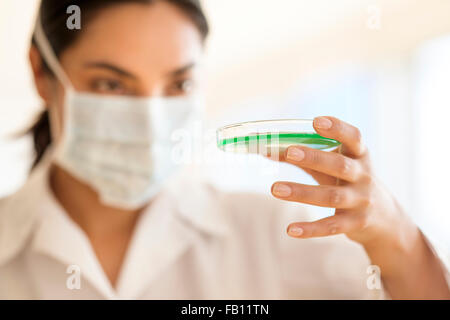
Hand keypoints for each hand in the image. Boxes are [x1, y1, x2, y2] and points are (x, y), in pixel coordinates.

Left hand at [270, 116, 415, 247]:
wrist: (385, 218)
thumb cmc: (350, 183)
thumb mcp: (334, 167)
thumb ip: (306, 159)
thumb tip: (268, 151)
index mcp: (359, 156)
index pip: (353, 138)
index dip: (337, 129)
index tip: (316, 121)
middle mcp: (363, 176)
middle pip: (339, 166)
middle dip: (315, 158)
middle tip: (290, 151)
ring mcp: (360, 201)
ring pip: (331, 196)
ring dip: (302, 192)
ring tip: (275, 189)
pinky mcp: (355, 223)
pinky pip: (331, 226)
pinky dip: (311, 229)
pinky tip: (291, 229)